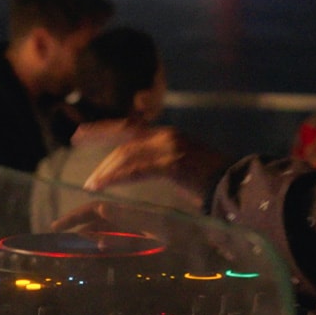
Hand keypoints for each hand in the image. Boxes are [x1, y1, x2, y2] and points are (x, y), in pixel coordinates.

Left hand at [81, 123, 229, 200]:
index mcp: (170, 135)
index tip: (81, 133)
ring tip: (89, 184)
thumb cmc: (215, 183)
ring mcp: (171, 147)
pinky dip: (116, 177)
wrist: (240, 187)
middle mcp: (168, 135)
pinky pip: (136, 169)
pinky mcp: (173, 163)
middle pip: (124, 135)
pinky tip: (101, 186)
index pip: (130, 127)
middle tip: (75, 143)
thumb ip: (164, 164)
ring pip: (127, 154)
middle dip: (97, 138)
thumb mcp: (185, 167)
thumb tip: (147, 171)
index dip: (104, 129)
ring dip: (105, 169)